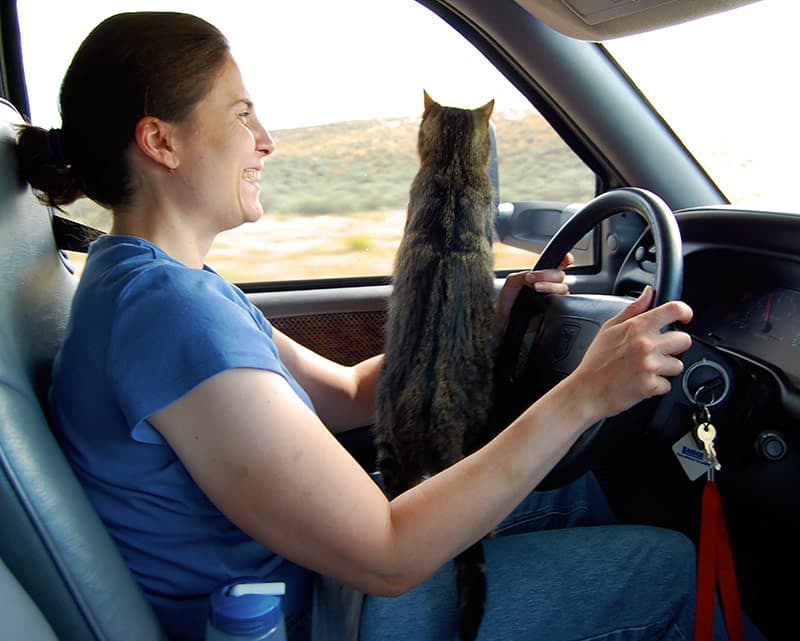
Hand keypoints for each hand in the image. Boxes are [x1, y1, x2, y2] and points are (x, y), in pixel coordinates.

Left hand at [495, 253, 573, 336]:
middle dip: (547, 275)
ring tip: (535, 288)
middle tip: (531, 279)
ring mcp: (554, 298)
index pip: (558, 264)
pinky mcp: (556, 311)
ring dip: (550, 286)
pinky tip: (544, 301)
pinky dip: (556, 300)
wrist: (505, 320)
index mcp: (541, 275)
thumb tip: (534, 275)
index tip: (565, 258)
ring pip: (563, 288)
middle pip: (560, 275)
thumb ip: (523, 275)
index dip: (565, 259)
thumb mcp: (512, 282)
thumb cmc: (508, 301)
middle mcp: (550, 285)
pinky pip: (564, 303)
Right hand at [569, 286, 692, 422]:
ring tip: (645, 369)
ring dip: (665, 369)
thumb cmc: (596, 361)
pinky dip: (656, 386)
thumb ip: (633, 309)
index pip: (674, 310)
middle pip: (684, 340)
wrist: (587, 391)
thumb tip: (649, 292)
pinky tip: (640, 381)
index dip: (685, 312)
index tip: (684, 318)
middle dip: (674, 346)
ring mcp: (650, 366)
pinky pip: (668, 384)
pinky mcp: (651, 386)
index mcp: (637, 327)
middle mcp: (646, 344)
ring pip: (678, 365)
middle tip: (657, 351)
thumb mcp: (609, 328)